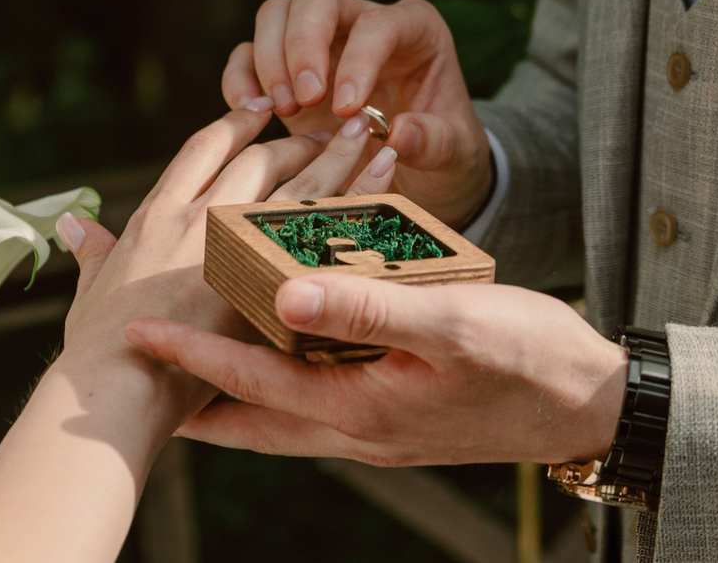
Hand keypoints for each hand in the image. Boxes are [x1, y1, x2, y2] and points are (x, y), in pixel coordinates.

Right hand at [51, 107, 401, 411]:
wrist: (119, 385)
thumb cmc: (98, 348)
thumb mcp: (92, 290)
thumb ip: (91, 251)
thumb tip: (71, 223)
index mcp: (158, 214)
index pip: (206, 149)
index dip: (235, 124)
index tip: (263, 108)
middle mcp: (200, 217)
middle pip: (260, 158)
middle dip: (296, 136)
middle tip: (330, 124)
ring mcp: (238, 245)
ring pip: (299, 184)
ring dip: (337, 156)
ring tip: (368, 134)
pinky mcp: (272, 279)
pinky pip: (327, 229)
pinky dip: (360, 202)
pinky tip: (386, 187)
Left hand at [125, 271, 623, 467]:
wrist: (589, 402)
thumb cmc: (528, 358)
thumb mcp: (451, 324)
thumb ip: (368, 309)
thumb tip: (282, 292)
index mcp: (358, 409)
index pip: (253, 381)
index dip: (192, 355)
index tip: (133, 331)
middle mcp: (354, 425)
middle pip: (248, 413)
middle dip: (188, 390)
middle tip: (128, 367)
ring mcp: (372, 421)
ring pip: (277, 405)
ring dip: (227, 381)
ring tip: (179, 356)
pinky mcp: (391, 406)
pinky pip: (313, 392)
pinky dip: (276, 367)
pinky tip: (272, 341)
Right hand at [223, 0, 492, 225]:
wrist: (424, 176)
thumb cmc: (447, 153)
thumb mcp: (458, 154)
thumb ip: (434, 142)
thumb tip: (399, 133)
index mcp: (414, 29)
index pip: (378, 23)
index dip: (358, 60)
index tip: (346, 109)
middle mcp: (363, 21)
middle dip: (303, 43)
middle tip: (305, 100)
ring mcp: (320, 41)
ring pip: (276, 14)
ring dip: (270, 59)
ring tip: (282, 111)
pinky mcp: (286, 70)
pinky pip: (248, 53)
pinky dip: (241, 77)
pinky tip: (252, 113)